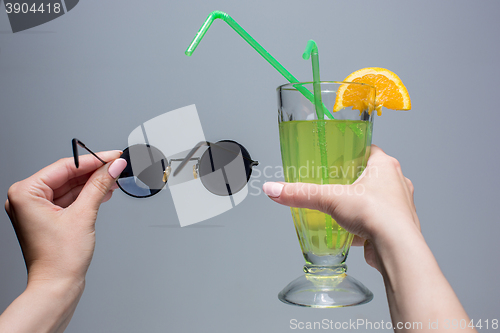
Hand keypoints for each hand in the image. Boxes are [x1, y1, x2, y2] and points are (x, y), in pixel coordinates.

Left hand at [4, 151, 126, 284]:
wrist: (57, 286)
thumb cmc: (59, 259)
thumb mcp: (83, 215)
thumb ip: (99, 186)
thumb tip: (113, 166)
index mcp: (25, 193)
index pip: (64, 167)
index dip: (93, 160)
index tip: (112, 156)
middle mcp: (26, 199)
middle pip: (67, 175)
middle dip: (94, 172)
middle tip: (117, 166)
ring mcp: (36, 209)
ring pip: (70, 187)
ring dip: (93, 184)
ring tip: (114, 179)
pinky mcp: (47, 217)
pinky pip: (69, 199)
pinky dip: (87, 195)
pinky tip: (104, 192)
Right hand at [262, 145, 419, 270]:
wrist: (396, 249)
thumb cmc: (378, 215)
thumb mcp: (331, 198)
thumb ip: (301, 193)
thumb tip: (275, 189)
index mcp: (385, 165)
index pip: (368, 149)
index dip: (351, 151)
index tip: (336, 156)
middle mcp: (397, 182)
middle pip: (371, 174)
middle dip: (352, 179)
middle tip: (334, 183)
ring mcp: (399, 205)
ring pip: (376, 198)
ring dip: (360, 202)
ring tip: (341, 207)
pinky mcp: (397, 226)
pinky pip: (378, 220)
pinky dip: (364, 223)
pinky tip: (350, 229)